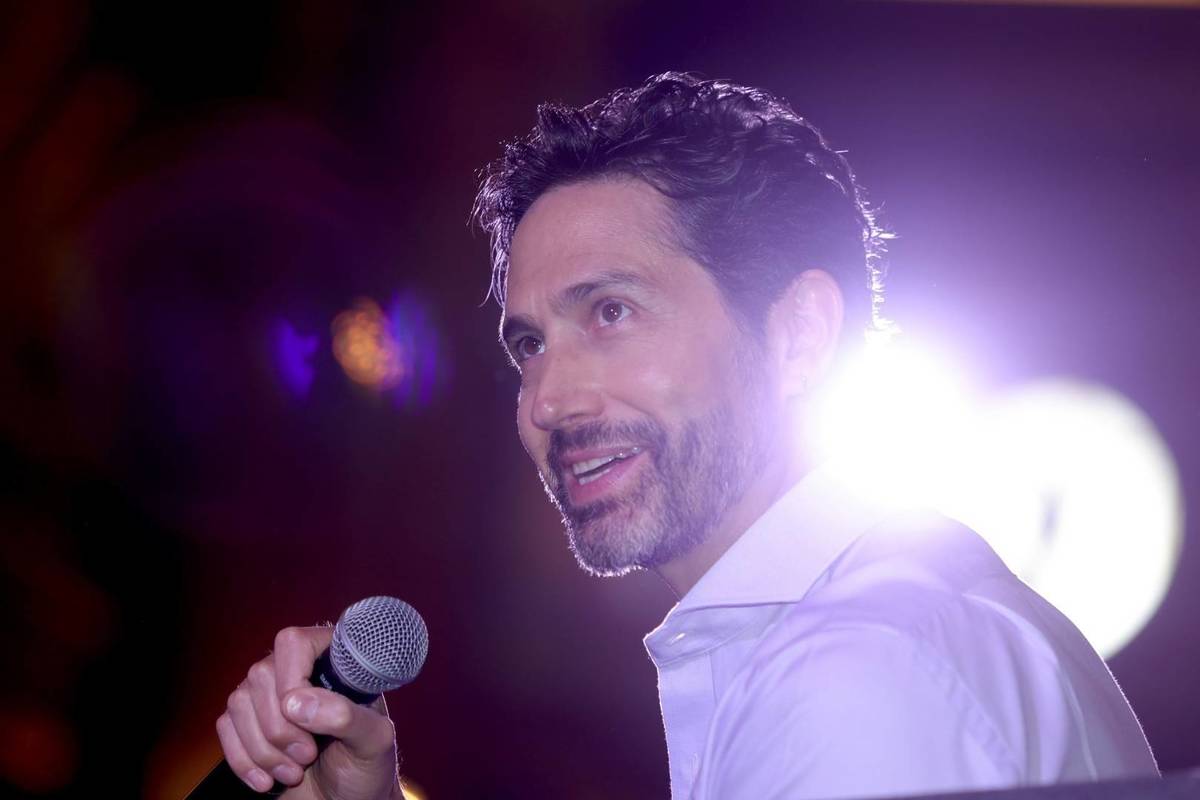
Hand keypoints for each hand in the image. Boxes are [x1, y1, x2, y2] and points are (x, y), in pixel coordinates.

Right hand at [216, 626, 400, 798]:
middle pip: (261, 675)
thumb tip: (296, 702)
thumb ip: (346, 717)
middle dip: (280, 728)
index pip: (294, 643)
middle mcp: (298, 670)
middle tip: (308, 755)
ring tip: (294, 772)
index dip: (292, 680)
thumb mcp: (373, 742)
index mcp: (335, 661)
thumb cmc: (367, 766)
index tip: (309, 723)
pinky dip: (243, 761)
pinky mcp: (248, 723)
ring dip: (263, 749)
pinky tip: (268, 780)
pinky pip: (225, 727)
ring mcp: (270, 696)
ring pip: (239, 702)